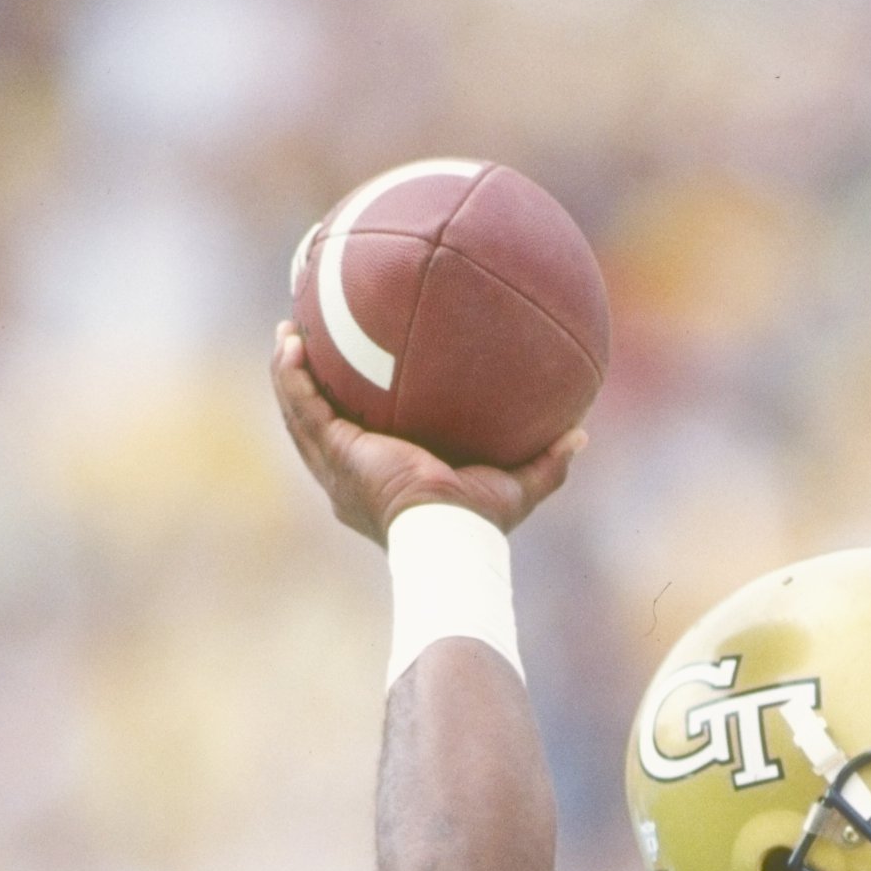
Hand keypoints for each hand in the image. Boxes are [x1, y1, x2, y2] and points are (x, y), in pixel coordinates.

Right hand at [270, 324, 584, 544]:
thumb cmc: (477, 526)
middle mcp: (349, 477)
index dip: (350, 412)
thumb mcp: (517, 488)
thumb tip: (581, 434)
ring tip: (288, 333)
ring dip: (289, 373)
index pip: (359, 443)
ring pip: (299, 414)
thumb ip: (546, 461)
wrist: (446, 537)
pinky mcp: (334, 453)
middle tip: (310, 345)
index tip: (355, 378)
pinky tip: (290, 341)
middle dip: (308, 387)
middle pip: (318, 425)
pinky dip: (291, 375)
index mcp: (381, 482)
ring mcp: (336, 467)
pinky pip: (302, 406)